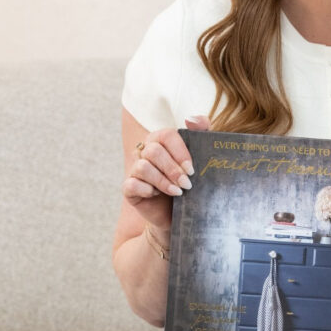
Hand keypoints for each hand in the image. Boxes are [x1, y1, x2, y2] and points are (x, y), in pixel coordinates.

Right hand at [121, 116, 209, 236]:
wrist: (181, 211)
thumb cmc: (191, 181)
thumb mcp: (202, 156)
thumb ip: (202, 132)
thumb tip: (191, 119)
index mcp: (161, 140)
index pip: (166, 135)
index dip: (180, 152)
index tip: (192, 170)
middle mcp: (145, 151)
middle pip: (154, 151)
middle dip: (172, 169)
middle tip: (187, 184)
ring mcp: (135, 169)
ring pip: (143, 167)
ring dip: (163, 181)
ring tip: (177, 192)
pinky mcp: (128, 188)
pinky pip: (131, 184)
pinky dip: (147, 190)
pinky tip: (157, 195)